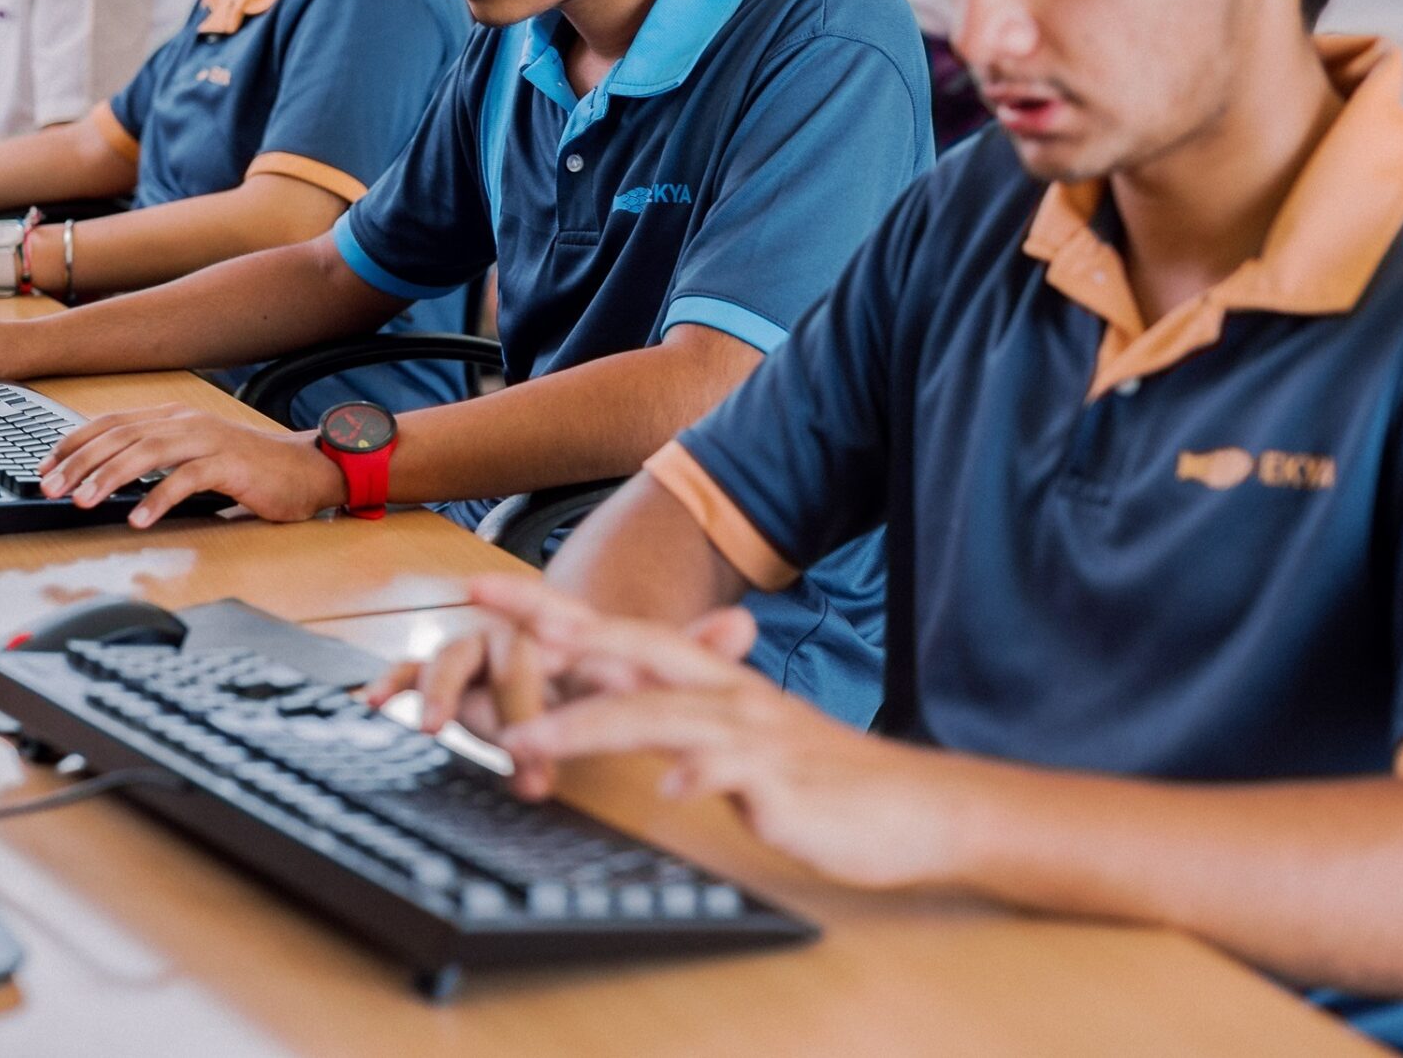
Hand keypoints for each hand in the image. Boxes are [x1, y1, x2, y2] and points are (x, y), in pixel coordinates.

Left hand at [39, 407, 344, 526]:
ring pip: (147, 451)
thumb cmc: (250, 469)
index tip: (46, 466)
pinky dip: (158, 498)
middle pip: (122, 435)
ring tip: (83, 501)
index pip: (112, 422)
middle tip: (51, 487)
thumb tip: (105, 479)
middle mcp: (187, 422)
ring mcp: (209, 441)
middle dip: (80, 461)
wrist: (308, 469)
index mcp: (174, 418)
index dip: (75, 442)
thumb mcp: (195, 456)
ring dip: (109, 476)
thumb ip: (158, 459)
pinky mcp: (230, 465)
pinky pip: (187, 479)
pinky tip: (138, 518)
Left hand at [379, 575, 950, 888]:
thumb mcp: (732, 734)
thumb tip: (598, 683)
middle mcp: (727, 693)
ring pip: (660, 714)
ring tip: (528, 739)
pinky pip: (734, 773)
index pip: (619, 631)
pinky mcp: (783, 782)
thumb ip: (668, 705)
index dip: (550, 610)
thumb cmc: (821, 778)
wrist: (918, 808)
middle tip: (485, 621)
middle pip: (630, 650)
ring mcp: (754, 734)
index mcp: (712, 679)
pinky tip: (670, 789)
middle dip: (554, 635)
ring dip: (590, 721)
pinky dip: (698, 776)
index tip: (484, 593)